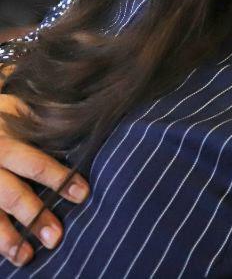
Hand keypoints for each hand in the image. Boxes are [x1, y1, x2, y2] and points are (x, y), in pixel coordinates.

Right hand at [0, 94, 88, 266]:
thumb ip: (46, 116)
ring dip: (7, 237)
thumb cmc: (1, 116)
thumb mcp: (19, 107)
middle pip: (10, 193)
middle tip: (56, 236)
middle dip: (33, 216)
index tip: (83, 194)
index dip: (58, 179)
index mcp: (5, 140)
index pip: (33, 162)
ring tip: (25, 257)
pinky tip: (9, 253)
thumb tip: (88, 117)